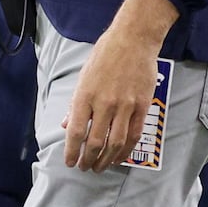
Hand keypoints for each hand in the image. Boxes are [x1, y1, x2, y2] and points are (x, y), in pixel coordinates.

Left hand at [62, 26, 161, 171]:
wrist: (133, 39)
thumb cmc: (105, 54)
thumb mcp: (83, 75)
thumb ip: (75, 102)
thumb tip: (66, 123)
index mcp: (85, 94)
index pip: (75, 131)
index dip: (72, 151)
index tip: (70, 162)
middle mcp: (104, 103)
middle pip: (95, 142)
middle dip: (88, 160)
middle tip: (85, 167)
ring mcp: (124, 105)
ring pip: (115, 143)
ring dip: (106, 160)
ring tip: (100, 167)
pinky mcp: (142, 106)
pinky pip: (134, 135)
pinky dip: (125, 151)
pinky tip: (119, 157)